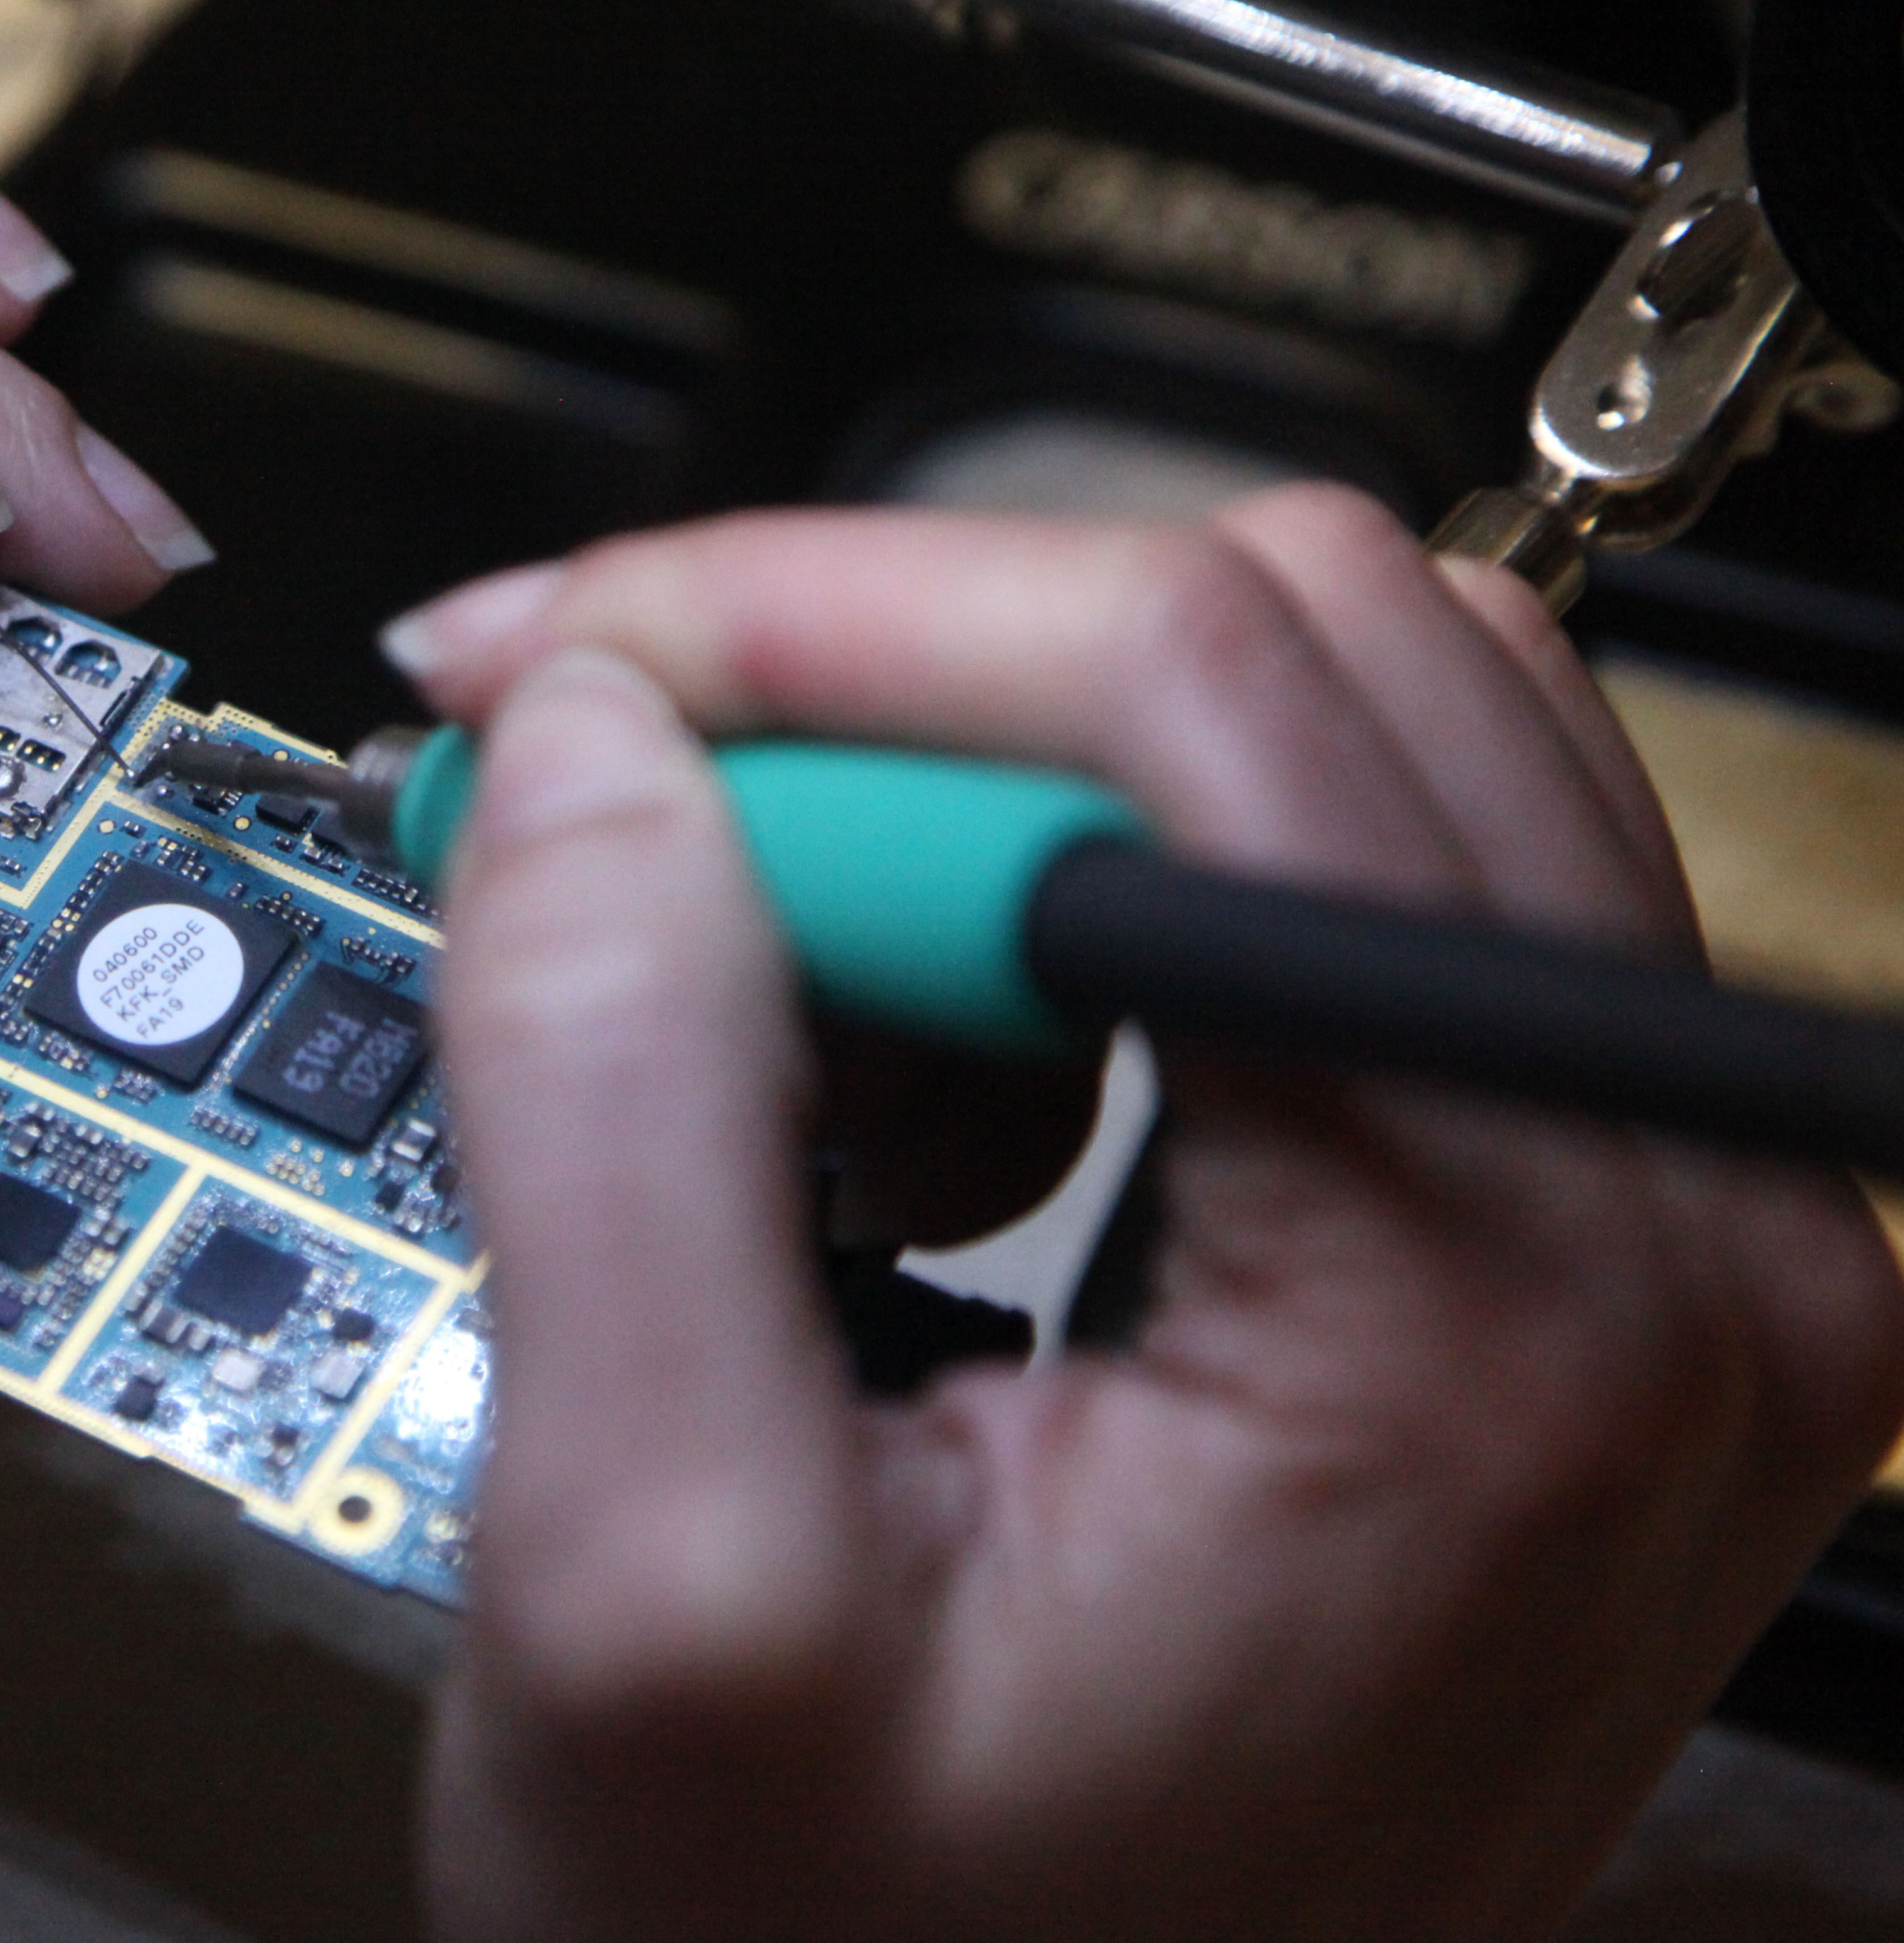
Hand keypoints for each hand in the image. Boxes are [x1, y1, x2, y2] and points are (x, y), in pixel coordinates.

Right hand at [388, 486, 1903, 1939]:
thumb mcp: (641, 1590)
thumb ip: (616, 1107)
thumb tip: (593, 741)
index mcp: (1509, 1299)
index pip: (1191, 680)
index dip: (804, 626)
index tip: (544, 696)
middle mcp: (1672, 1227)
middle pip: (1276, 643)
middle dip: (882, 694)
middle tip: (620, 849)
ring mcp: (1649, 1232)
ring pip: (1311, 716)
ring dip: (978, 796)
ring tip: (792, 1030)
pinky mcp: (1565, 1248)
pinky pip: (1334, 873)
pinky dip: (1069, 906)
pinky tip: (932, 1111)